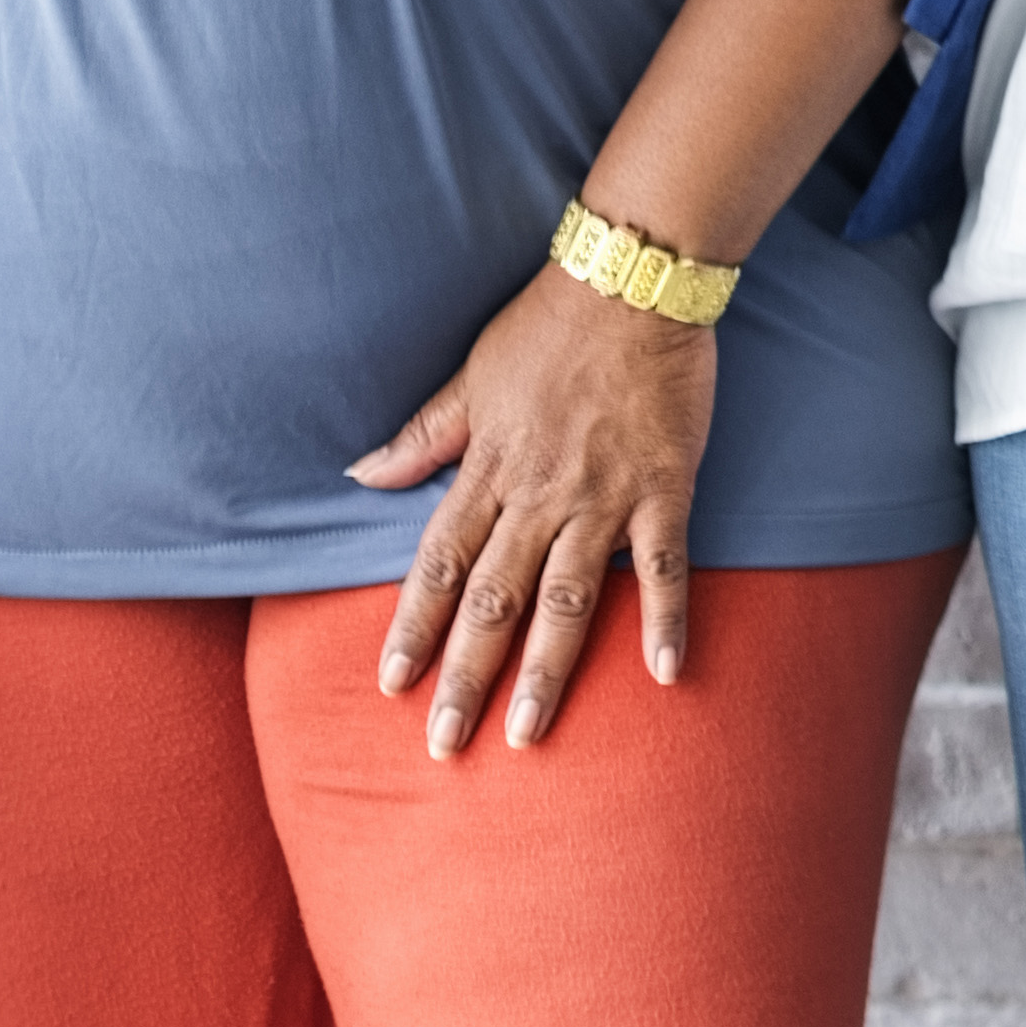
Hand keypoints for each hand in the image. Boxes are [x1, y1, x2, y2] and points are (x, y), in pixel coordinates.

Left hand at [348, 266, 719, 758]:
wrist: (633, 281)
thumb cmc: (550, 324)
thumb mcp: (471, 376)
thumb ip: (423, 436)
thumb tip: (360, 474)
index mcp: (488, 470)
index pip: (440, 566)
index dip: (414, 627)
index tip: (390, 684)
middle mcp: (538, 496)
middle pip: (494, 601)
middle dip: (467, 677)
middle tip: (445, 745)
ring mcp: (603, 497)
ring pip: (566, 600)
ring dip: (545, 671)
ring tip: (528, 735)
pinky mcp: (664, 488)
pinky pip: (664, 565)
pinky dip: (664, 619)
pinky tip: (663, 673)